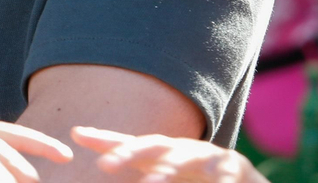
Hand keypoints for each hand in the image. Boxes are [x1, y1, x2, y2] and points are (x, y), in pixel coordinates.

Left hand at [70, 128, 266, 182]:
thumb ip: (129, 158)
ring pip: (184, 159)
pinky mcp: (235, 168)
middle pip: (152, 146)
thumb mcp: (158, 168)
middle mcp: (182, 148)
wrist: (239, 177)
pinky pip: (226, 176)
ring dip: (167, 172)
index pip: (131, 143)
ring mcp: (209, 156)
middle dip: (128, 153)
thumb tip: (85, 143)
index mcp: (163, 151)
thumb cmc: (191, 173)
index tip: (79, 139)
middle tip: (104, 165)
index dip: (107, 142)